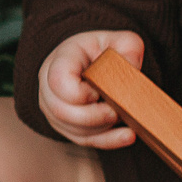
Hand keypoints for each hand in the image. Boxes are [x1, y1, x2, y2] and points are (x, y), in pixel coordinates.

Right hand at [38, 29, 148, 148]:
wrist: (90, 62)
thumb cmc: (101, 51)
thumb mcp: (117, 40)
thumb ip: (127, 48)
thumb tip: (133, 70)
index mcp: (57, 62)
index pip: (59, 82)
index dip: (83, 92)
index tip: (101, 88)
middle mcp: (48, 88)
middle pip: (63, 112)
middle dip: (95, 116)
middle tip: (117, 109)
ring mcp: (54, 110)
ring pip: (74, 130)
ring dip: (103, 128)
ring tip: (124, 117)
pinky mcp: (67, 127)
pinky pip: (83, 141)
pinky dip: (108, 141)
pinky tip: (127, 135)